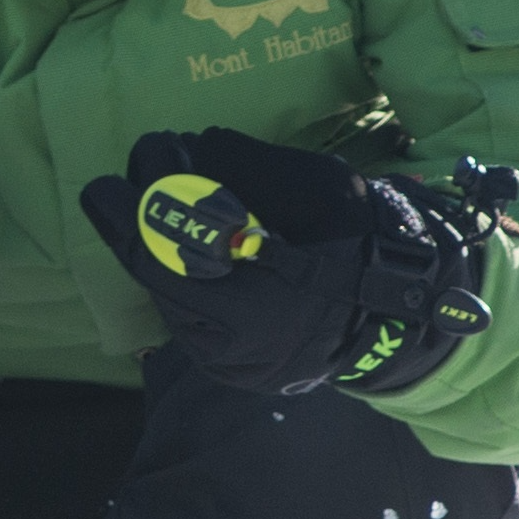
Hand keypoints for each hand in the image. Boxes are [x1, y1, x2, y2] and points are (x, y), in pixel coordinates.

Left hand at [77, 127, 510, 398]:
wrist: (398, 308)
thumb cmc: (359, 238)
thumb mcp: (313, 186)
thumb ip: (245, 170)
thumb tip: (188, 151)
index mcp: (255, 304)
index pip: (167, 251)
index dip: (138, 203)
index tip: (130, 161)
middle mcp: (231, 345)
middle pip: (156, 275)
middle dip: (135, 220)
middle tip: (120, 181)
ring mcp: (224, 362)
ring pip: (164, 297)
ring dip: (154, 248)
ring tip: (158, 204)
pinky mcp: (223, 368)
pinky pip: (183, 315)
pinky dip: (176, 276)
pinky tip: (183, 246)